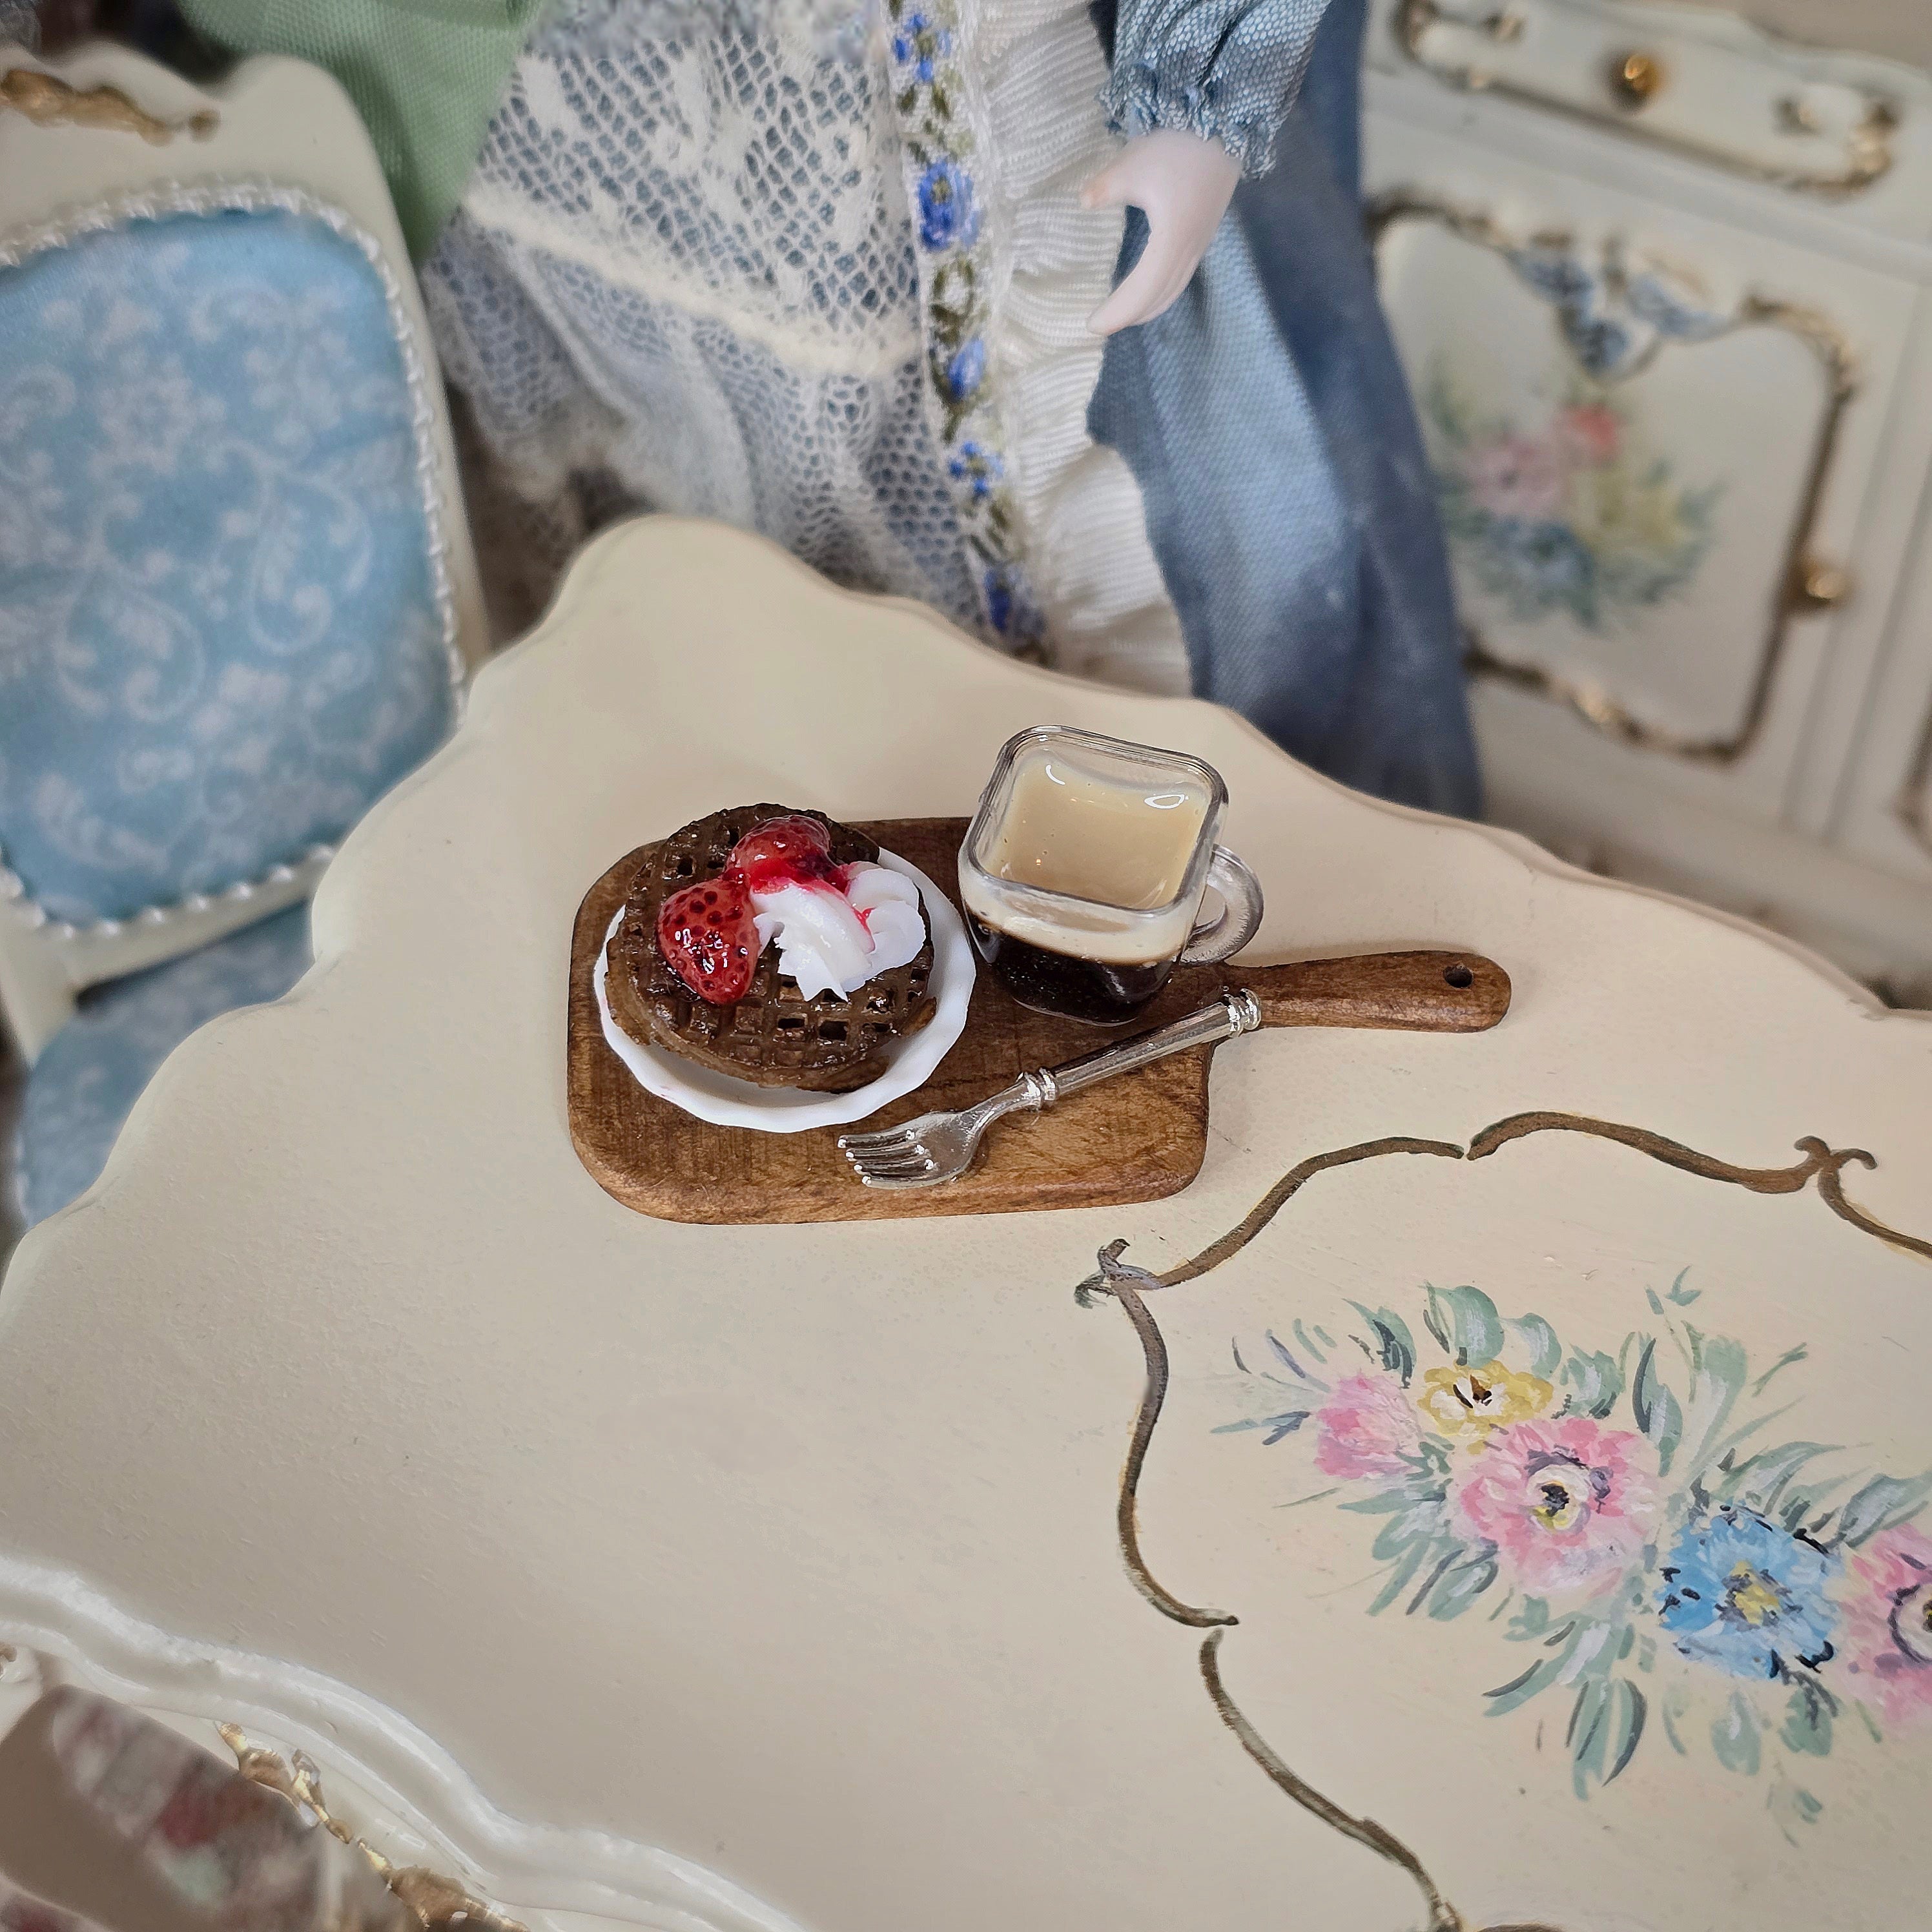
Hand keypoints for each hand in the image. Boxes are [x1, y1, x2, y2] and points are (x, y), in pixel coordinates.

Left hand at [1080, 127, 1240, 335]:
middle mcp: (1189, 250)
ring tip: (1124, 314)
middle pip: (1159, 297)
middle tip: (1100, 324)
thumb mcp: (1132, 165)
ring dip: (1148, 306)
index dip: (1117, 313)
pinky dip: (1162, 290)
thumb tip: (1083, 203)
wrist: (1222, 126)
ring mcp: (1199, 243)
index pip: (1141, 292)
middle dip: (1129, 316)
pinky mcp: (1203, 233)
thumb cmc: (1177, 146)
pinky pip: (1181, 275)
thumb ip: (1104, 188)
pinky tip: (1150, 286)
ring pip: (1174, 289)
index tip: (1091, 323)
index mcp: (1171, 241)